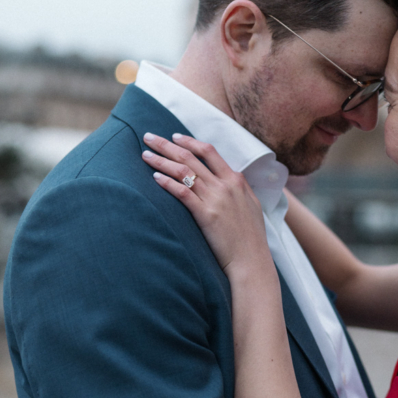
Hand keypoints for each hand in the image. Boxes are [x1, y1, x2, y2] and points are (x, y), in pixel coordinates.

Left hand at [143, 133, 270, 276]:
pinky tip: (155, 177)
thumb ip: (239, 189)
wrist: (252, 260)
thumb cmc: (251, 237)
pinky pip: (182, 192)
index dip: (189, 142)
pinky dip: (167, 182)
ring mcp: (216, 199)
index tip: (174, 137)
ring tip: (145, 155)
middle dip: (166, 145)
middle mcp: (225, 185)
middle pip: (191, 157)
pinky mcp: (206, 214)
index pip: (209, 152)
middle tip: (149, 137)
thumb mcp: (251, 205)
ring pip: (184, 171)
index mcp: (236, 180)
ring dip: (161, 160)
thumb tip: (230, 179)